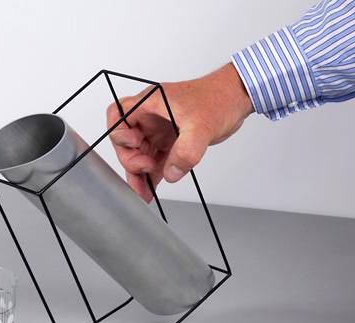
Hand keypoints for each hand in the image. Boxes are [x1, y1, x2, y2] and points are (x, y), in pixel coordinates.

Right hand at [106, 63, 253, 201]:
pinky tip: (151, 190)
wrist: (236, 99)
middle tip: (146, 170)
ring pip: (139, 154)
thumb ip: (186, 151)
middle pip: (126, 141)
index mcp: (151, 102)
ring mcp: (158, 129)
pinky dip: (152, 176)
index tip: (135, 145)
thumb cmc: (219, 98)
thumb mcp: (202, 125)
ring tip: (144, 193)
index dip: (120, 133)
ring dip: (139, 174)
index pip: (118, 115)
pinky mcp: (169, 141)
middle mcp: (150, 116)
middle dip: (131, 159)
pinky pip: (154, 160)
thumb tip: (171, 173)